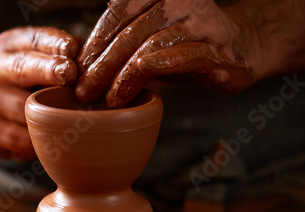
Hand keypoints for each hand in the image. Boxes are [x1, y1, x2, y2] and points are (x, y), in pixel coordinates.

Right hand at [0, 27, 79, 159]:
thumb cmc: (29, 85)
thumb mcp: (41, 62)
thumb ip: (64, 57)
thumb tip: (95, 61)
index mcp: (10, 45)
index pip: (34, 39)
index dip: (55, 44)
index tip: (74, 50)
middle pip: (22, 68)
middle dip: (48, 70)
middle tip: (70, 74)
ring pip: (25, 109)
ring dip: (51, 115)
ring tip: (72, 120)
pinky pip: (22, 138)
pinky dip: (41, 141)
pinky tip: (52, 140)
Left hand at [75, 0, 256, 107]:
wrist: (237, 51)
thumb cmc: (182, 45)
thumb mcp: (146, 37)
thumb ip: (120, 40)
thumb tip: (78, 63)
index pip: (117, 14)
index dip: (94, 43)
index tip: (78, 69)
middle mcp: (181, 0)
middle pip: (130, 33)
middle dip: (102, 65)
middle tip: (84, 91)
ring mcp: (202, 21)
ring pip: (151, 46)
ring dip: (123, 75)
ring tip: (108, 98)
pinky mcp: (218, 48)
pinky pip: (183, 57)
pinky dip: (157, 69)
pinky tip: (135, 82)